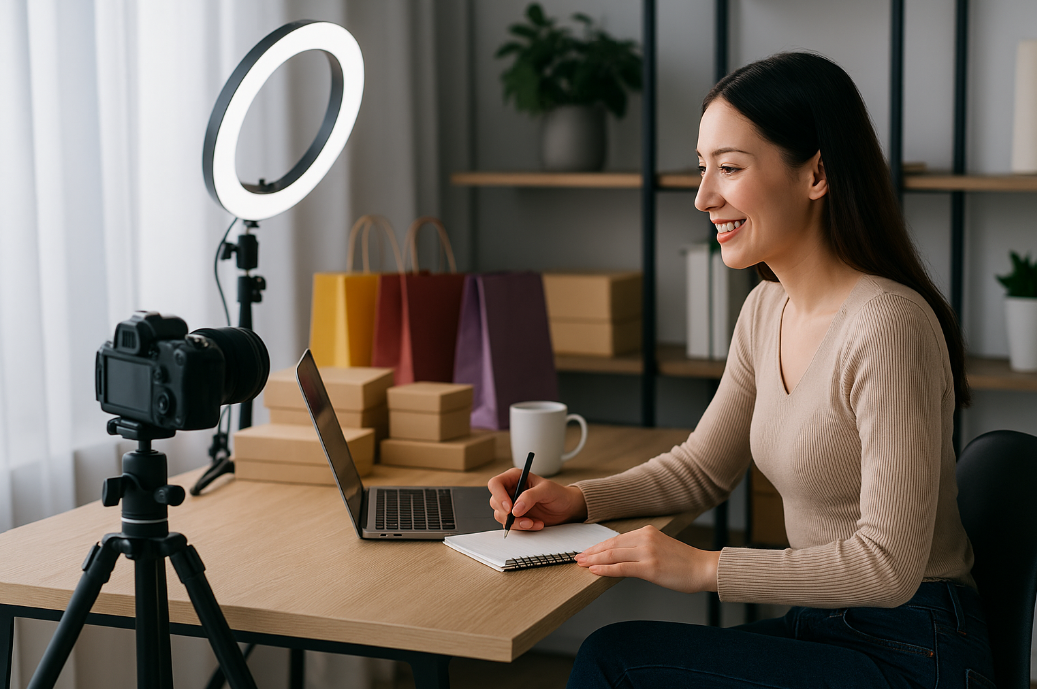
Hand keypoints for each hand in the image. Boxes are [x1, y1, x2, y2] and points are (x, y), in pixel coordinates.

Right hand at [487, 468, 586, 530]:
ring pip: (501, 516)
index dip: (499, 495)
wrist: (567, 508)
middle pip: (495, 502)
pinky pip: (511, 525)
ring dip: (516, 522)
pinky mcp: (516, 518)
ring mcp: (512, 505)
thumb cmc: (558, 494)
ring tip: (533, 522)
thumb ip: (530, 496)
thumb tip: (515, 508)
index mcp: (514, 478)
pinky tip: (536, 524)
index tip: (509, 507)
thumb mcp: (547, 490)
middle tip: (522, 517)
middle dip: (507, 513)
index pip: (495, 484)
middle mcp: (510, 491)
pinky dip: (522, 527)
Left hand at [574, 525, 719, 593]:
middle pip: (611, 545)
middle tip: (577, 557)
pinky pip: (622, 568)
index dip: (599, 546)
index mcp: (647, 532)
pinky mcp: (650, 567)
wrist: (703, 568)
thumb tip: (619, 558)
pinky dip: (605, 569)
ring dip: (595, 560)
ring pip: (613, 555)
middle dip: (592, 552)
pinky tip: (595, 571)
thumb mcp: (659, 548)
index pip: (616, 539)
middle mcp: (645, 538)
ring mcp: (647, 552)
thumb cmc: (683, 562)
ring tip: (582, 564)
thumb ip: (640, 549)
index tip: (587, 551)